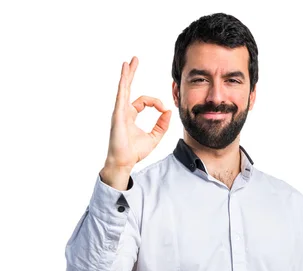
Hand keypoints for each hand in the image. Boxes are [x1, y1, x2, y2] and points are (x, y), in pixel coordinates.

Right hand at [104, 56, 171, 171]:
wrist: (124, 161)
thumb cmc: (135, 152)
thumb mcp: (154, 137)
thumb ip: (162, 125)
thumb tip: (168, 111)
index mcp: (131, 115)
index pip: (144, 101)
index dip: (156, 103)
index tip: (164, 109)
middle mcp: (124, 111)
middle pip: (128, 87)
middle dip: (132, 73)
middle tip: (134, 60)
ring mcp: (119, 111)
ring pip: (124, 88)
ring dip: (127, 74)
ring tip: (129, 61)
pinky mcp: (118, 114)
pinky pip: (121, 94)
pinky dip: (123, 82)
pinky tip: (124, 72)